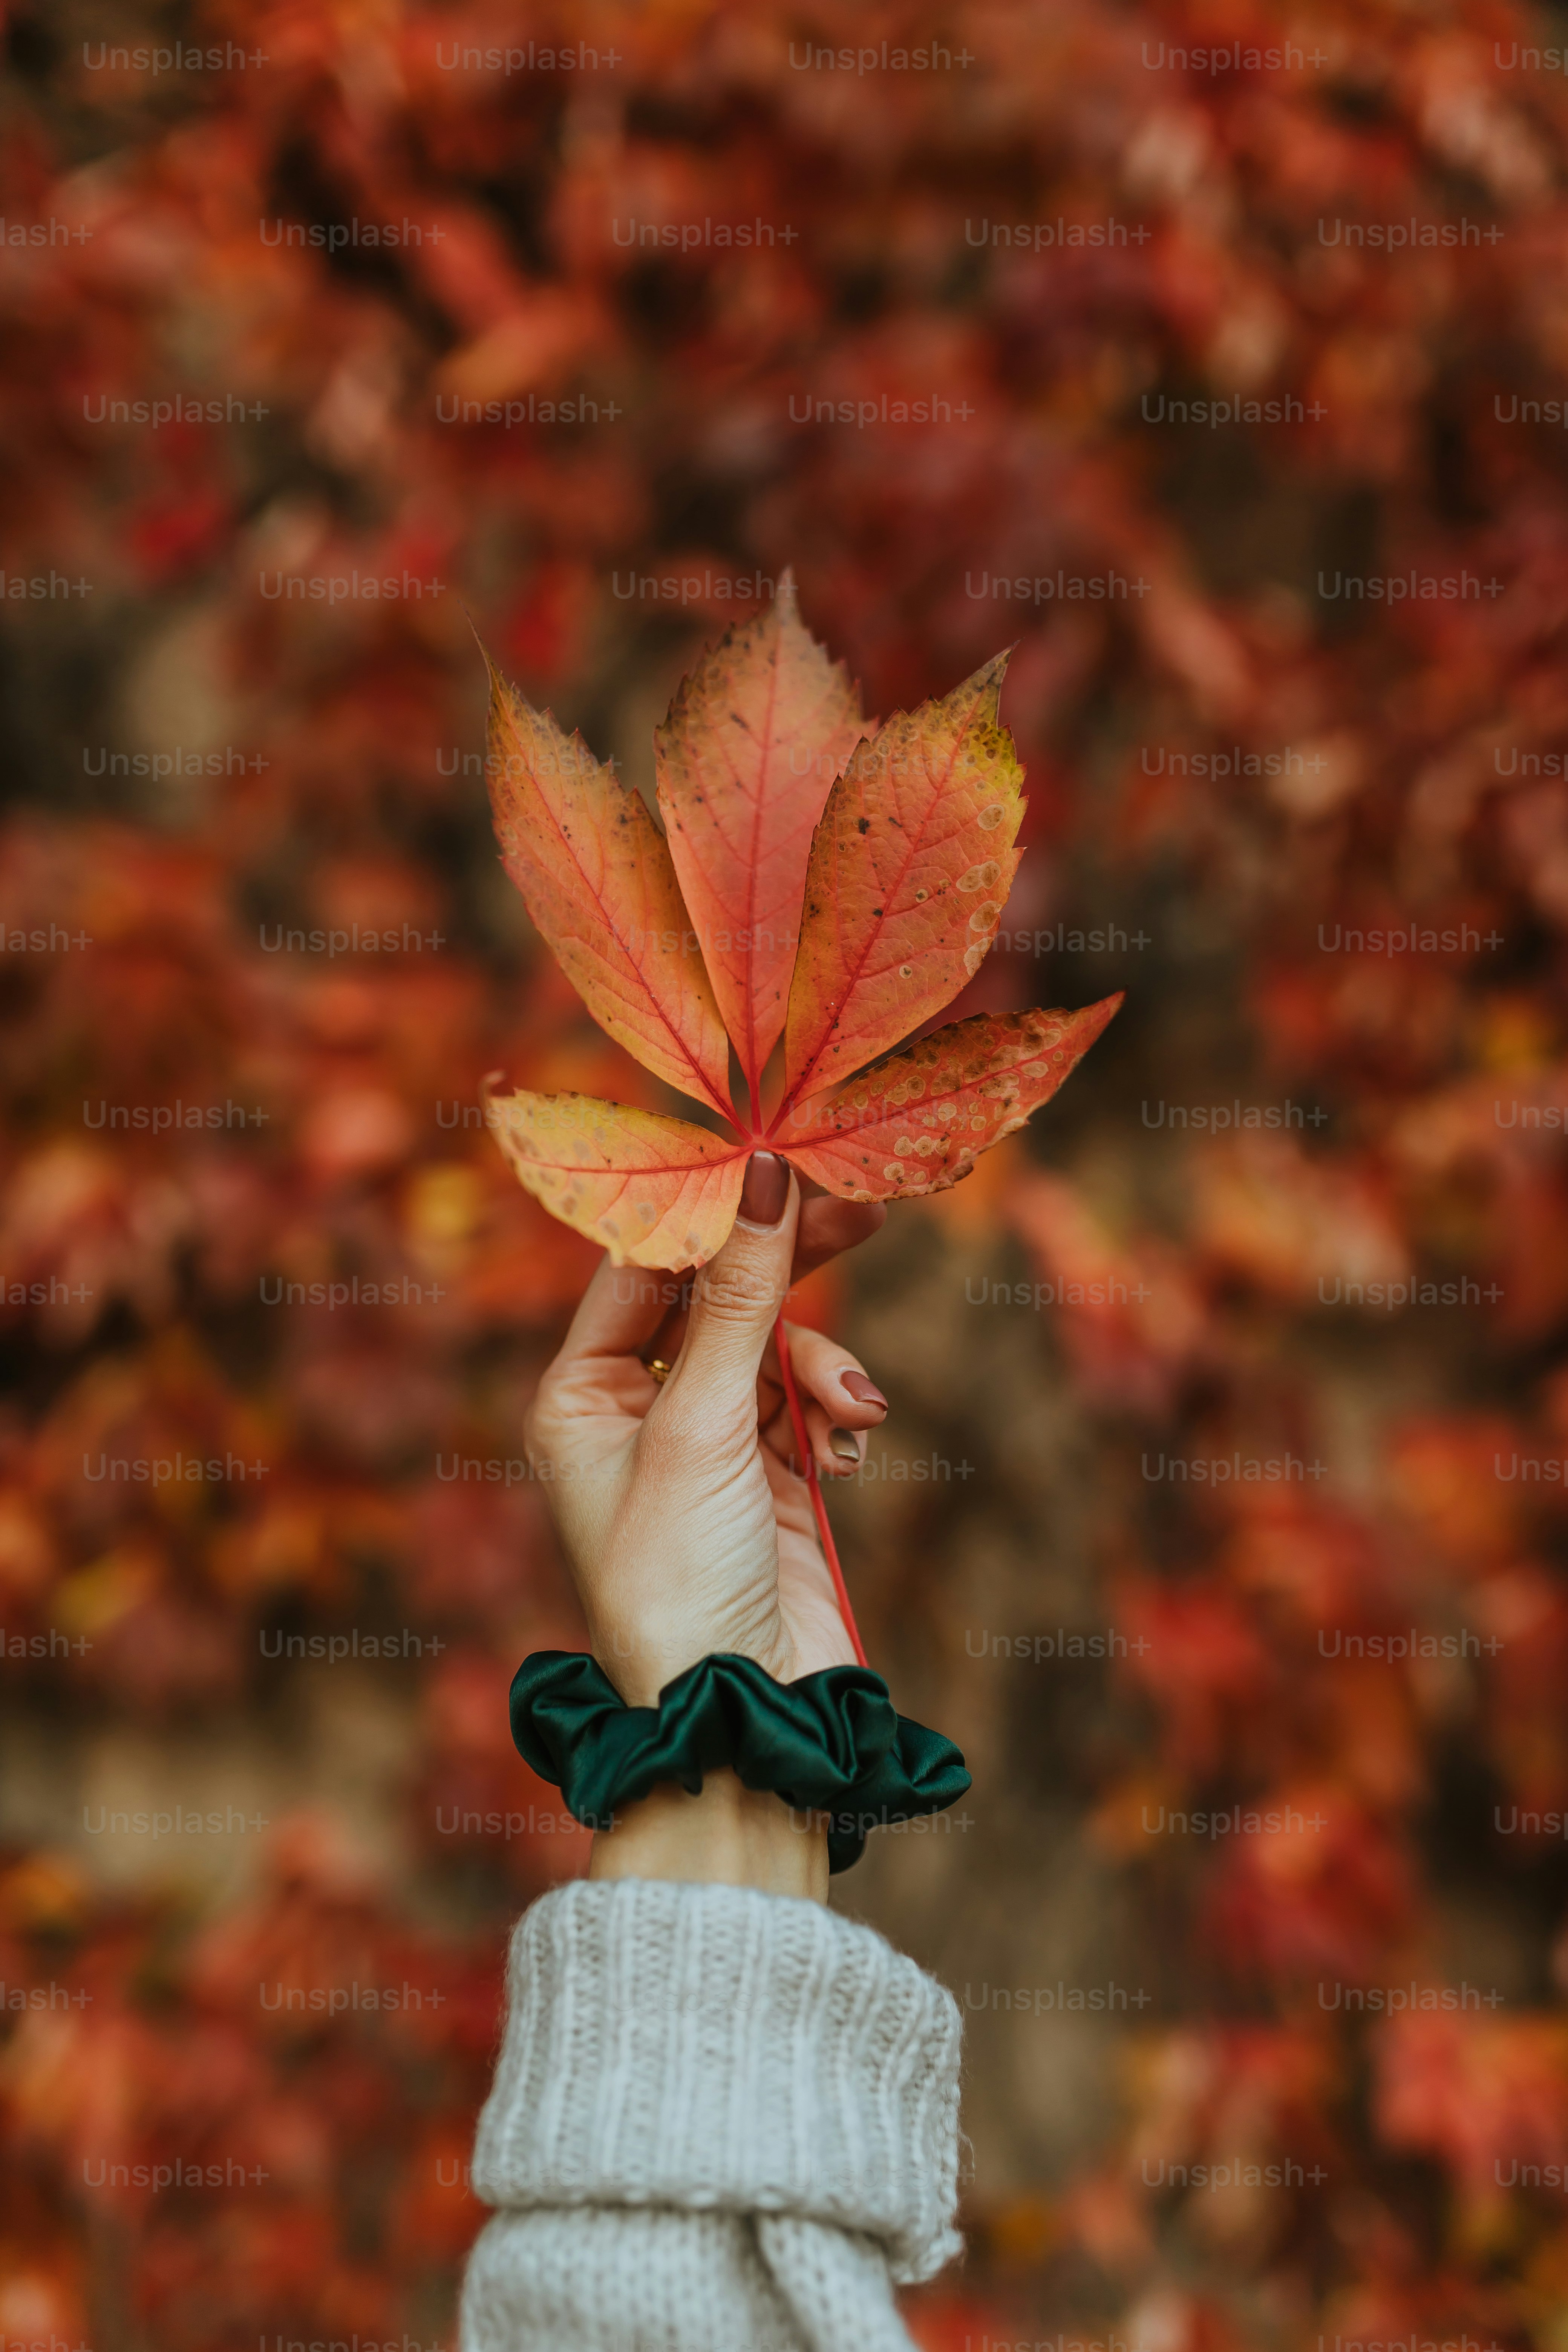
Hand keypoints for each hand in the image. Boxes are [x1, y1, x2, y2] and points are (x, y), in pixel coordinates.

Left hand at [523, 1154, 889, 1896]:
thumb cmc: (683, 1582)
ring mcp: (704, 1447)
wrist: (744, 1719)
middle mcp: (632, 1414)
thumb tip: (764, 1176)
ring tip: (853, 1413)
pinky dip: (835, 1417)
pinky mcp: (769, 1480)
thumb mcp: (705, 1427)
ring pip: (776, 1350)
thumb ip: (740, 1300)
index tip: (780, 1164)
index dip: (712, 1215)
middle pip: (717, 1298)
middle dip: (787, 1272)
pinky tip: (850, 1454)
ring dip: (822, 1370)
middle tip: (862, 1213)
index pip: (643, 1267)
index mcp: (578, 1396)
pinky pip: (809, 1406)